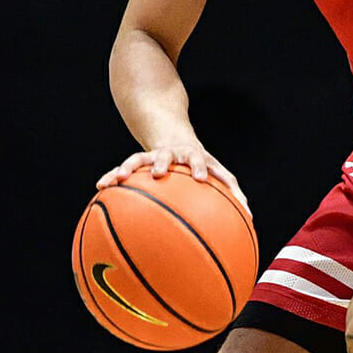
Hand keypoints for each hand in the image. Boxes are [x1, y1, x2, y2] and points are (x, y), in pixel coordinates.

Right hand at [96, 144, 249, 215]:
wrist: (174, 136)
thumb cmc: (200, 164)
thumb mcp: (216, 173)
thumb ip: (231, 192)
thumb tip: (251, 217)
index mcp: (196, 159)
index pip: (201, 161)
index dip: (201, 169)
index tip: (201, 179)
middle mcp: (175, 155)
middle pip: (168, 155)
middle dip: (165, 162)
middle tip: (160, 172)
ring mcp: (154, 155)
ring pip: (140, 158)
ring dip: (130, 166)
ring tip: (118, 178)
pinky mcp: (138, 160)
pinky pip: (123, 168)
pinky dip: (112, 176)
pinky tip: (101, 186)